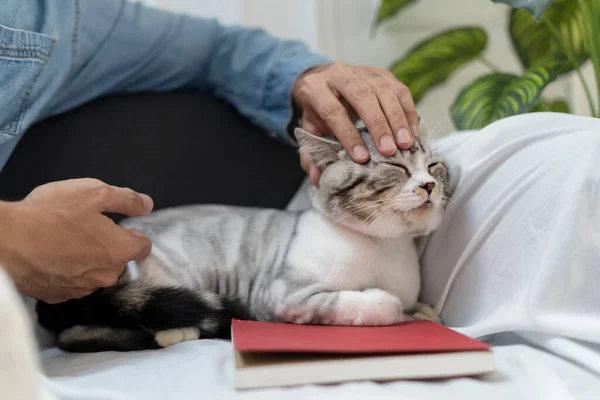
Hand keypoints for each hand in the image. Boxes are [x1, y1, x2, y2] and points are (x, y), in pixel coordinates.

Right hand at [0, 179, 153, 302]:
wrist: (5, 241)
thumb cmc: (52, 213)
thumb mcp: (94, 193)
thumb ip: (127, 199)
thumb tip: (147, 205)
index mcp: (119, 251)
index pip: (143, 247)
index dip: (133, 234)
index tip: (119, 226)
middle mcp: (106, 276)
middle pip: (119, 261)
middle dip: (109, 246)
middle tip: (86, 229)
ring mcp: (82, 289)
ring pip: (96, 273)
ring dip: (88, 260)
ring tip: (66, 241)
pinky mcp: (59, 296)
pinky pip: (73, 283)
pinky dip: (68, 271)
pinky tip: (53, 257)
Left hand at [293, 62, 417, 185]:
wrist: (325, 81)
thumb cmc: (318, 111)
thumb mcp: (310, 130)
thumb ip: (311, 153)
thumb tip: (317, 179)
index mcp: (315, 88)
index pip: (333, 111)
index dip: (348, 135)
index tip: (362, 157)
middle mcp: (339, 74)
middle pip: (361, 97)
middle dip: (378, 125)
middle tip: (389, 151)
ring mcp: (363, 71)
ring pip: (384, 90)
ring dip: (397, 119)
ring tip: (405, 143)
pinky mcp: (382, 73)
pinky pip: (400, 90)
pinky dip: (408, 112)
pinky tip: (412, 132)